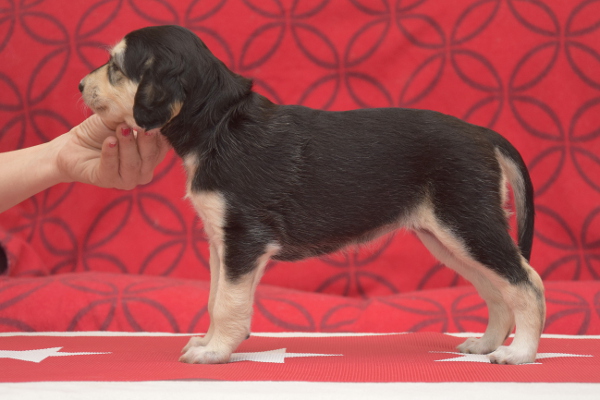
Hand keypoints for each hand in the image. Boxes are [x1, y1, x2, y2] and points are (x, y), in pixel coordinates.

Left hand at [55, 115, 170, 189]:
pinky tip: (109, 141)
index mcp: (151, 155)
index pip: (164, 146)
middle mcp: (143, 170)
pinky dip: (111, 153)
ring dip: (128, 144)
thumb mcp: (119, 118)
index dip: (162, 134)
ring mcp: (127, 178)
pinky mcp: (107, 180)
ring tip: (121, 128)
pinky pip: (112, 168)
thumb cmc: (100, 131)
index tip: (158, 119)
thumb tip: (146, 106)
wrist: (73, 144)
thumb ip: (133, 115)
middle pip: (151, 156)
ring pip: (133, 163)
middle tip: (140, 124)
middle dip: (146, 139)